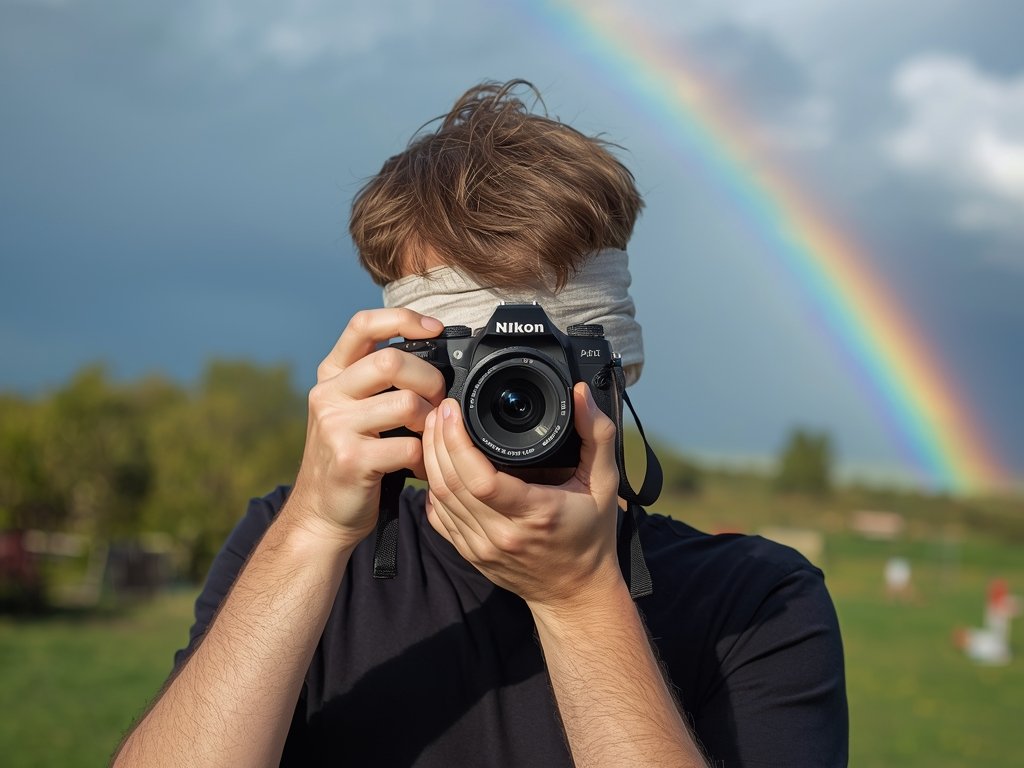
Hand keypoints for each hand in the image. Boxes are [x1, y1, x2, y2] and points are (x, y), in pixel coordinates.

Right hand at [287, 308, 446, 546]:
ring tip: (429, 436)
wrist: (321, 514)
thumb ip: (379, 382)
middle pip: (393, 361)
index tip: (435, 328)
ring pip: (406, 403)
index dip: (403, 319)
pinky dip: (425, 458)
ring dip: (431, 421)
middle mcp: (328, 395)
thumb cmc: (350, 457)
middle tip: (438, 399)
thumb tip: (435, 356)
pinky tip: (421, 467)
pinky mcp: (352, 460)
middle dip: (429, 378)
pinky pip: (408, 447)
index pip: (363, 325)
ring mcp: (336, 427)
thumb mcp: (352, 409)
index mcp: (332, 375)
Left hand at [422, 382, 623, 611]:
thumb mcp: (605, 483)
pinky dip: (432, 486)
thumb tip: (580, 394)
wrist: (576, 593)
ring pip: (438, 498)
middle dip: (438, 439)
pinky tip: (435, 462)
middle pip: (450, 483)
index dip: (458, 441)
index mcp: (534, 513)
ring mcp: (481, 547)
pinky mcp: (468, 554)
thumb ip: (597, 435)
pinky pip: (438, 517)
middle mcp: (502, 534)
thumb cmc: (592, 537)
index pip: (480, 478)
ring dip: (430, 459)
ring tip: (434, 427)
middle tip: (440, 409)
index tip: (453, 410)